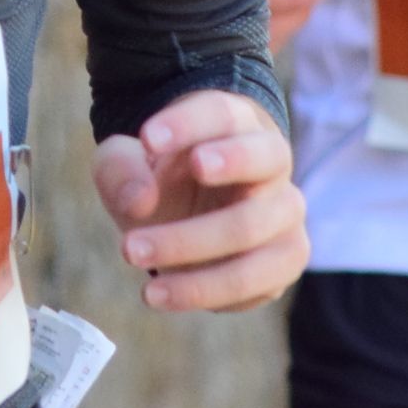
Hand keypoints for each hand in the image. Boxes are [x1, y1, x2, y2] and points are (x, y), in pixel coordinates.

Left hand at [91, 90, 306, 313]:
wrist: (187, 214)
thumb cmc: (157, 179)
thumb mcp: (123, 164)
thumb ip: (122, 171)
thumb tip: (140, 201)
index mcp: (235, 125)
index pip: (222, 114)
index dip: (187, 124)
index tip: (146, 139)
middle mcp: (272, 165)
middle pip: (257, 167)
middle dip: (203, 184)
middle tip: (140, 222)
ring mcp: (285, 214)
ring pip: (254, 229)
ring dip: (190, 249)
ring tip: (133, 257)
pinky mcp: (283, 262)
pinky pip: (258, 281)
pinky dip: (206, 291)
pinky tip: (161, 293)